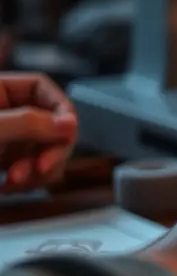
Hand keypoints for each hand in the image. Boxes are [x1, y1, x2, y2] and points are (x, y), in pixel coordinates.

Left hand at [0, 72, 77, 190]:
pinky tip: (8, 188)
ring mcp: (4, 139)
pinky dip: (26, 182)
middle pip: (49, 122)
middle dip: (49, 149)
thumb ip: (29, 123)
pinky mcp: (2, 163)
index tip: (67, 130)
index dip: (59, 107)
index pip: (40, 87)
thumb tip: (72, 122)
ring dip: (37, 171)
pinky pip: (30, 169)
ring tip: (15, 183)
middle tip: (43, 167)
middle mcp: (5, 112)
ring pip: (43, 149)